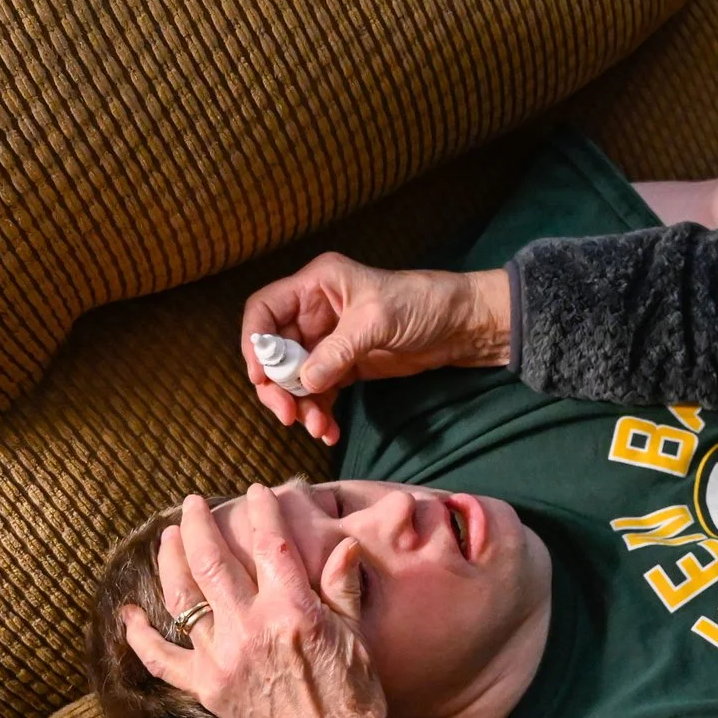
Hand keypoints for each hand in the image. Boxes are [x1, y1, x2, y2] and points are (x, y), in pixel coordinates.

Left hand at [121, 492, 403, 717]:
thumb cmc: (356, 702)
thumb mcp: (357, 640)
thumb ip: (343, 590)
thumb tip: (344, 546)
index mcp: (293, 613)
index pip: (270, 544)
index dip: (261, 511)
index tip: (257, 491)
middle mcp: (250, 631)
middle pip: (211, 562)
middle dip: (198, 524)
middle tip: (193, 502)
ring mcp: (223, 661)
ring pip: (182, 599)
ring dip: (170, 561)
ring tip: (168, 536)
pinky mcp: (208, 689)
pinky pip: (162, 660)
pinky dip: (140, 637)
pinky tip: (128, 614)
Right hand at [240, 253, 509, 445]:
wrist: (462, 324)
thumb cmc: (422, 303)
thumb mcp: (378, 320)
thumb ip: (339, 350)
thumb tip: (304, 381)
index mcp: (316, 285)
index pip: (264, 310)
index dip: (255, 343)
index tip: (261, 377)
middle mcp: (315, 311)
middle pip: (274, 351)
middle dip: (276, 386)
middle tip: (288, 415)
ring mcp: (328, 341)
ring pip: (294, 377)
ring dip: (300, 406)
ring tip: (317, 428)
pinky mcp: (344, 366)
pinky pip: (319, 392)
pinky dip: (320, 412)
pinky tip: (329, 431)